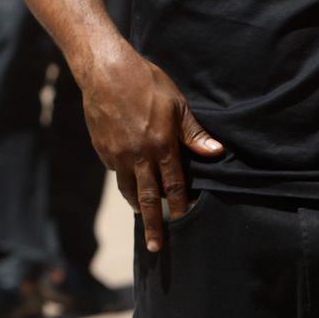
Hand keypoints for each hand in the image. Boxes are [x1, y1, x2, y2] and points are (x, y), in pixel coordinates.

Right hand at [75, 44, 223, 251]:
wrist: (104, 70)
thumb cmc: (146, 82)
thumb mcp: (177, 104)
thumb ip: (194, 133)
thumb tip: (216, 153)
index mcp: (161, 145)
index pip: (174, 185)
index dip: (181, 205)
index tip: (184, 221)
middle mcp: (138, 155)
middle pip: (148, 197)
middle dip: (154, 224)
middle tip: (156, 247)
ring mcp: (117, 153)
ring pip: (128, 188)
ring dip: (137, 205)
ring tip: (142, 217)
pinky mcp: (102, 147)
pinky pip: (115, 170)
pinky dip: (124, 179)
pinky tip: (128, 180)